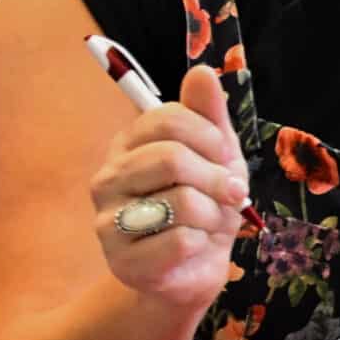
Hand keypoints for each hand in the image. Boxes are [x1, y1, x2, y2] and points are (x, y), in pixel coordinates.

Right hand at [89, 64, 249, 311]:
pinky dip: (203, 244)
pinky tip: (194, 248)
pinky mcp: (123, 263)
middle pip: (172, 158)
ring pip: (181, 202)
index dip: (210, 137)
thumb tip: (201, 71)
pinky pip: (181, 241)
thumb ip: (207, 114)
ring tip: (212, 222)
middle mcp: (107, 180)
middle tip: (232, 194)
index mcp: (127, 146)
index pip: (168, 119)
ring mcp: (108, 223)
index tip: (224, 156)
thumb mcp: (214, 154)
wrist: (193, 267)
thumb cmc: (203, 203)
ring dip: (215, 214)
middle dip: (217, 178)